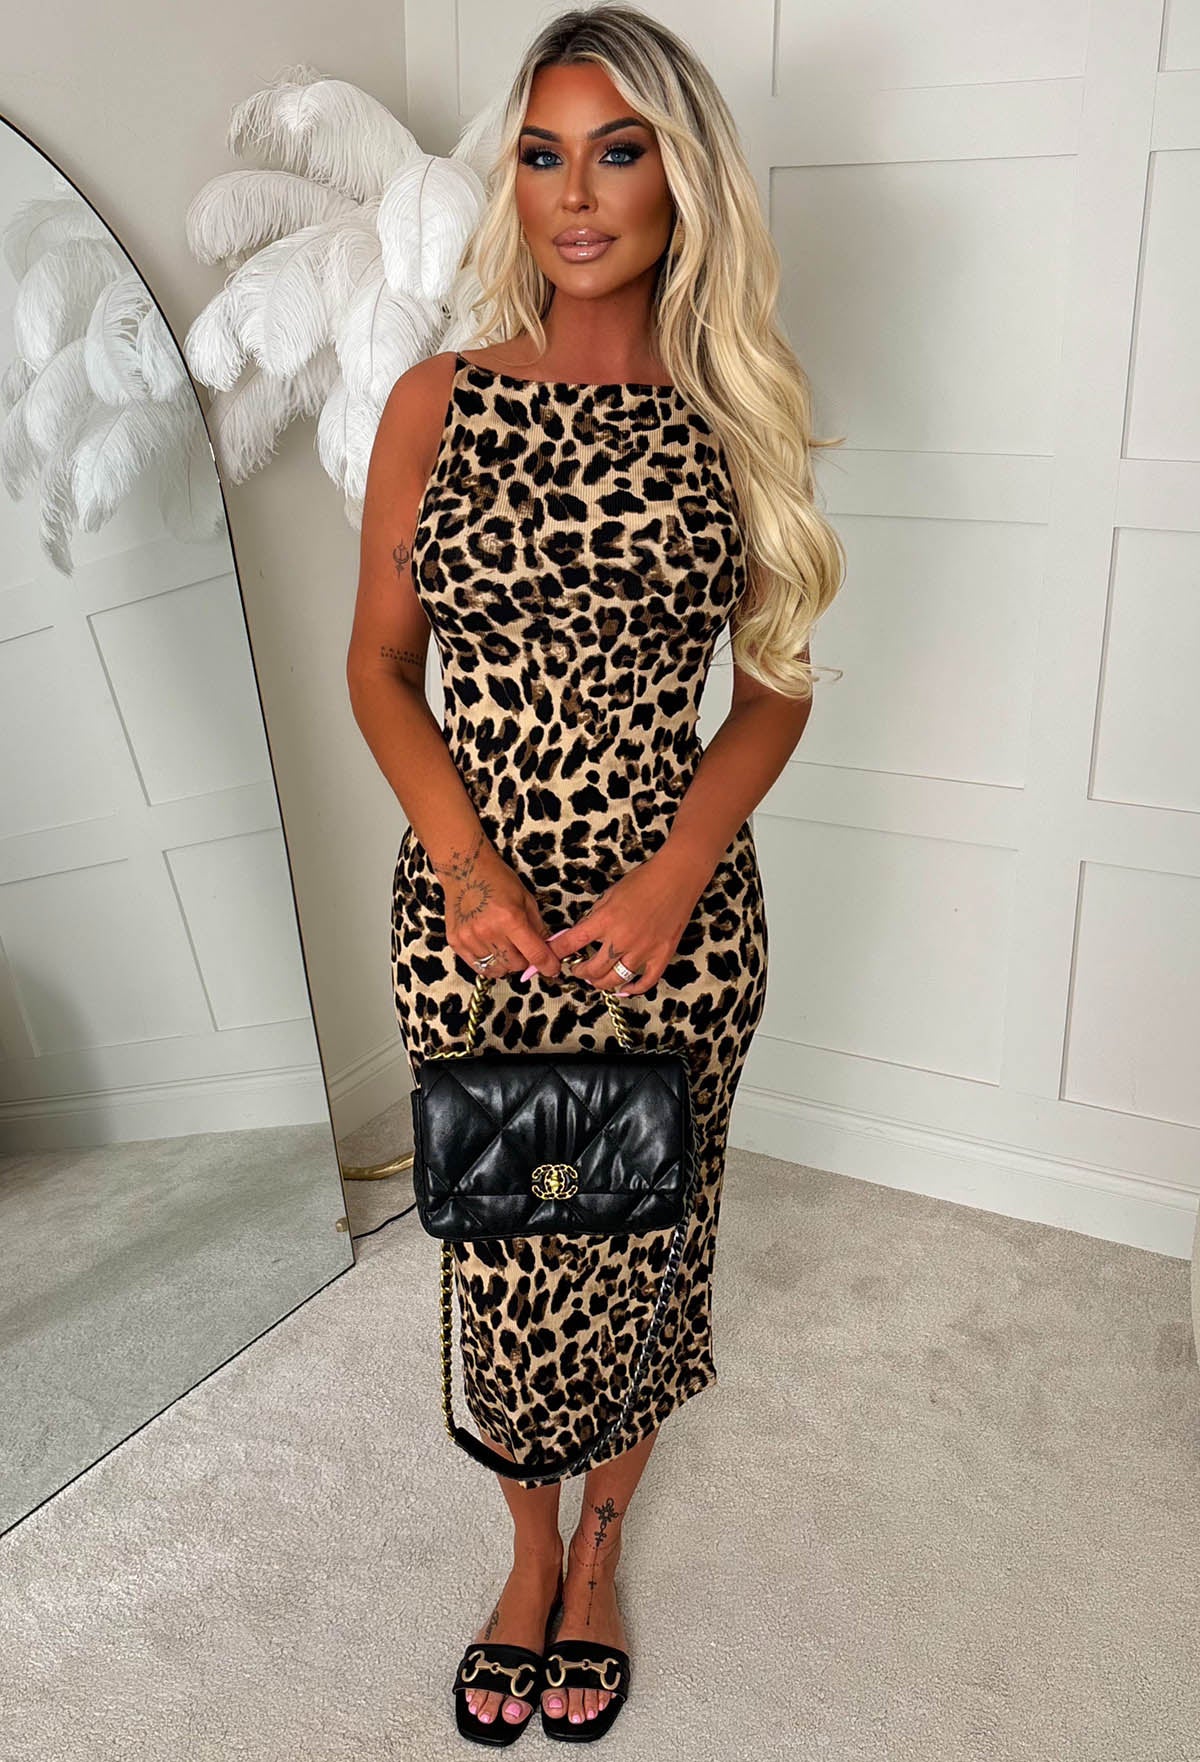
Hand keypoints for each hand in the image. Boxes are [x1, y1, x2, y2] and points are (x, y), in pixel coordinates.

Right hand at [435, 841, 561, 982]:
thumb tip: (548, 950)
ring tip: (504, 945)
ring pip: (497, 969)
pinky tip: (490, 947)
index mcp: (510, 918)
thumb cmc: (496, 879)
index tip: (552, 969)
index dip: (548, 965)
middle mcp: (489, 931)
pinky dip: (488, 962)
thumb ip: (538, 927)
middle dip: (525, 960)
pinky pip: (478, 967)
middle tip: (523, 947)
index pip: (535, 954)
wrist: (464, 868)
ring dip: (505, 962)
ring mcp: (470, 938)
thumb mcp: (526, 899)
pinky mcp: (456, 942)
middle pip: (516, 966)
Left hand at [544, 845, 712, 997]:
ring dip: (600, 983)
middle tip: (576, 970)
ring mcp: (643, 950)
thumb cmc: (643, 880)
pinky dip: (632, 990)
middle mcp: (622, 939)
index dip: (557, 953)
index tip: (551, 957)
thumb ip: (593, 917)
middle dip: (579, 972)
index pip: (572, 943)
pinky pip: (645, 982)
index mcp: (605, 920)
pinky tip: (624, 989)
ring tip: (595, 980)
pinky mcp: (662, 955)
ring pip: (614, 980)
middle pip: (592, 970)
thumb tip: (578, 935)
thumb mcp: (609, 895)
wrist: (676, 877)